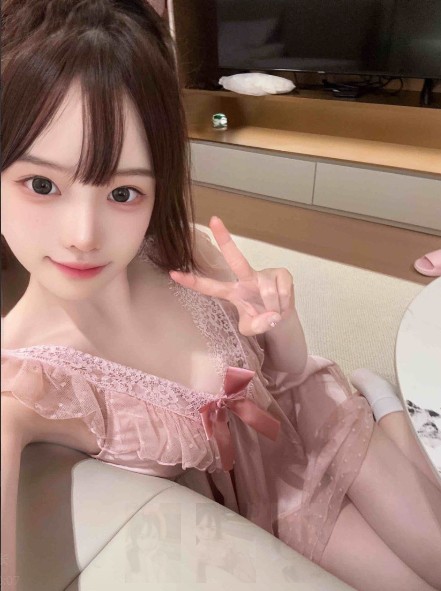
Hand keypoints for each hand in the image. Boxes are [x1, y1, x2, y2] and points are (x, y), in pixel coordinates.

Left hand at [169, 217, 294, 335]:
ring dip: (273, 308)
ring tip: (275, 313)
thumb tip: (270, 315)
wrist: (283, 317)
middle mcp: (246, 278)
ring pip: (267, 292)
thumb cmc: (261, 318)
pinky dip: (283, 305)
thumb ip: (256, 326)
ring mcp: (264, 274)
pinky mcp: (282, 273)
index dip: (192, 281)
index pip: (209, 287)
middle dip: (225, 239)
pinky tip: (282, 305)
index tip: (173, 273)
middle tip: (214, 220)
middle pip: (235, 258)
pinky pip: (282, 292)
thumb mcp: (252, 328)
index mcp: (231, 292)